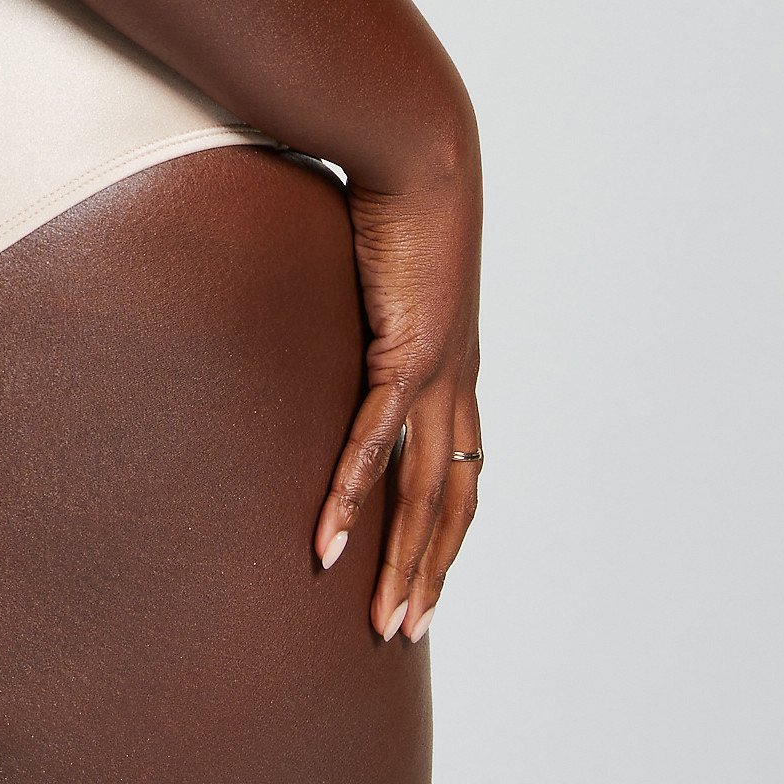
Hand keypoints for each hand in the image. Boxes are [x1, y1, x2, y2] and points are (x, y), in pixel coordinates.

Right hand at [313, 173, 483, 642]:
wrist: (424, 150)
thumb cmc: (395, 194)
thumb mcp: (377, 265)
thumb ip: (358, 298)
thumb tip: (325, 297)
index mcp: (454, 367)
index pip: (458, 472)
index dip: (443, 534)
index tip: (422, 581)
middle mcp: (457, 381)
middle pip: (451, 503)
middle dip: (430, 573)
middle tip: (403, 633)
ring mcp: (439, 372)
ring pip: (424, 492)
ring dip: (403, 561)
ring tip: (381, 617)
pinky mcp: (407, 351)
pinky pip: (376, 440)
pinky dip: (352, 494)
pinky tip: (329, 538)